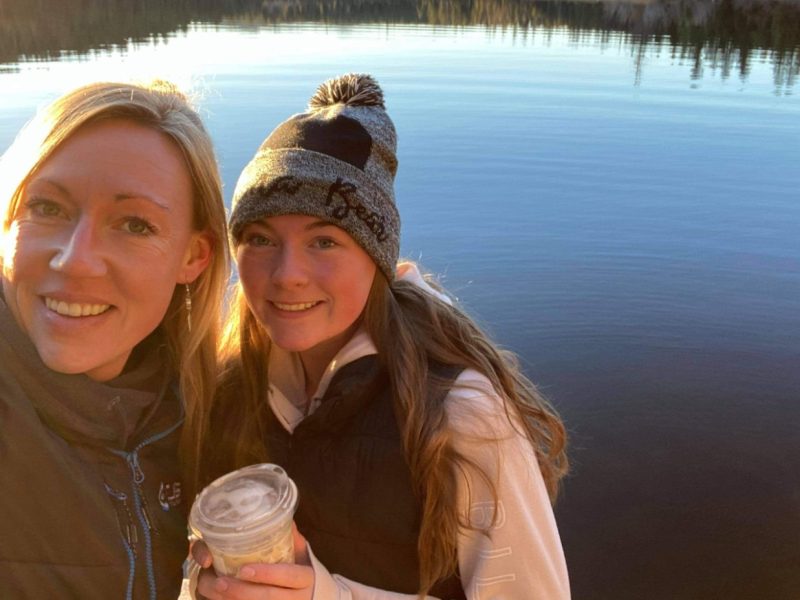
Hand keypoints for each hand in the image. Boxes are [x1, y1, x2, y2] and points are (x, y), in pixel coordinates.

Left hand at [194, 525, 313, 599]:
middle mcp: (297, 598)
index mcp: (305, 579)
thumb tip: (276, 515)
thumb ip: (289, 537)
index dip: (266, 574)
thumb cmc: (299, 571)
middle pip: (268, 597)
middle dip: (240, 591)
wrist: (309, 596)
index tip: (243, 569)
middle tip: (218, 582)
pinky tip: (213, 598)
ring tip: (210, 588)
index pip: (288, 576)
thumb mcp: (300, 553)